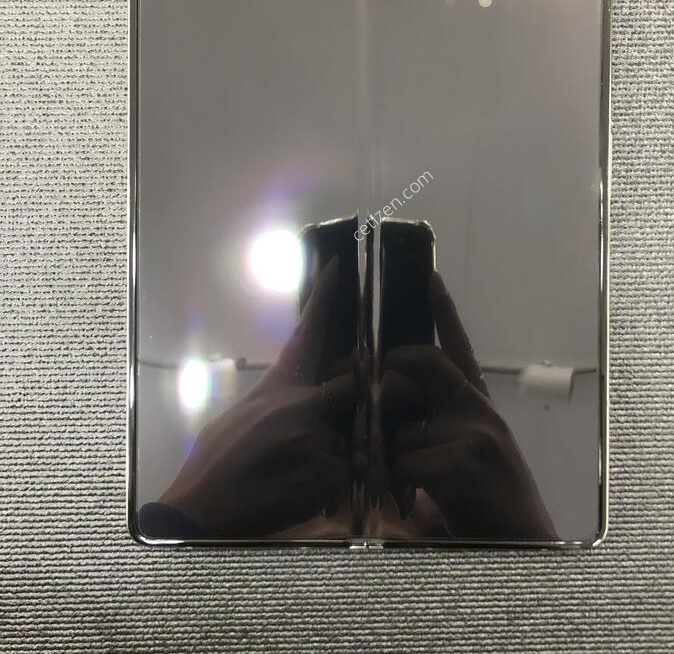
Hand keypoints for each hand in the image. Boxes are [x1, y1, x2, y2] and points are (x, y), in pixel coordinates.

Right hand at [160, 257, 355, 536]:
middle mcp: (300, 404)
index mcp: (278, 386)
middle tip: (360, 418)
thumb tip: (302, 392)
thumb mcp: (241, 417)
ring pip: (356, 437)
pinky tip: (307, 497)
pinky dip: (340, 487)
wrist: (202, 512)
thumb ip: (279, 400)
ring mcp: (316, 436)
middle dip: (367, 401)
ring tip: (306, 476)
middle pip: (356, 386)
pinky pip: (353, 473)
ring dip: (345, 455)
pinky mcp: (329, 472)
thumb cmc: (217, 464)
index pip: (306, 334)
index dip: (325, 299)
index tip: (340, 266)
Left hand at [380, 272, 554, 539]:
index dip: (445, 311)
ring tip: (391, 484)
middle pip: (424, 361)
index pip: (457, 347)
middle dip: (384, 367)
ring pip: (402, 424)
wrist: (522, 544)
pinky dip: (395, 482)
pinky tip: (406, 502)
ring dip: (385, 454)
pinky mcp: (466, 459)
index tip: (431, 277)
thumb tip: (391, 417)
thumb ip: (433, 429)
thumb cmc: (483, 502)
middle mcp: (479, 408)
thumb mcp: (461, 455)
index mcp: (476, 404)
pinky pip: (405, 459)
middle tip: (351, 376)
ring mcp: (477, 430)